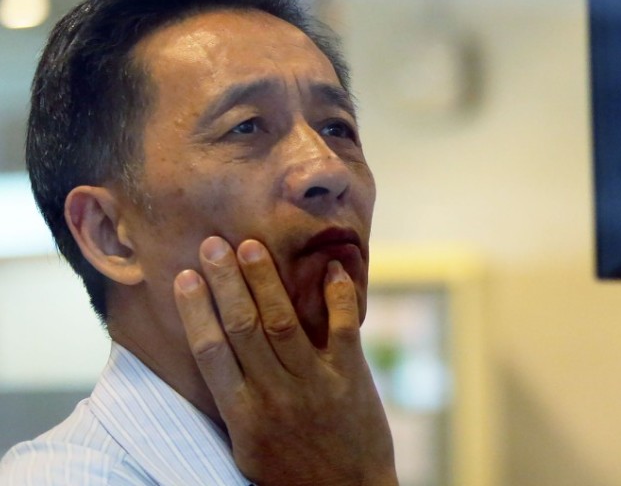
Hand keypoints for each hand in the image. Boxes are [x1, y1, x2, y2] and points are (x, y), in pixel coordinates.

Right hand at [173, 236, 397, 485]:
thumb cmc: (291, 472)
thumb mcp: (247, 446)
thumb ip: (234, 402)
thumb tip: (213, 354)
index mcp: (242, 415)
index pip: (210, 353)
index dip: (196, 311)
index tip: (184, 277)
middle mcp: (274, 397)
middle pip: (242, 327)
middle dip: (225, 282)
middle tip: (213, 243)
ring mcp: (314, 386)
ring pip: (283, 322)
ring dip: (266, 280)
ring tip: (251, 246)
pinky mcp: (351, 379)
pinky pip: (343, 329)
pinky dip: (338, 297)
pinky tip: (332, 268)